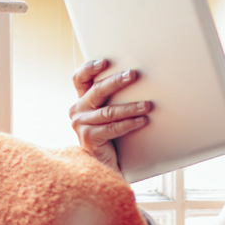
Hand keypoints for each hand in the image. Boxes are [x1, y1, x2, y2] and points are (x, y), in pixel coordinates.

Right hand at [69, 59, 150, 173]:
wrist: (103, 163)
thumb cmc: (110, 135)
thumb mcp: (109, 113)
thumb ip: (113, 99)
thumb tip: (134, 79)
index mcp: (81, 100)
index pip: (79, 79)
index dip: (89, 68)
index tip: (104, 62)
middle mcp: (77, 110)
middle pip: (97, 91)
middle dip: (116, 82)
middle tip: (133, 75)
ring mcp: (80, 124)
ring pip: (108, 111)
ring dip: (130, 107)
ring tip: (147, 105)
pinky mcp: (88, 138)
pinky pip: (112, 128)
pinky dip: (129, 124)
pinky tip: (142, 121)